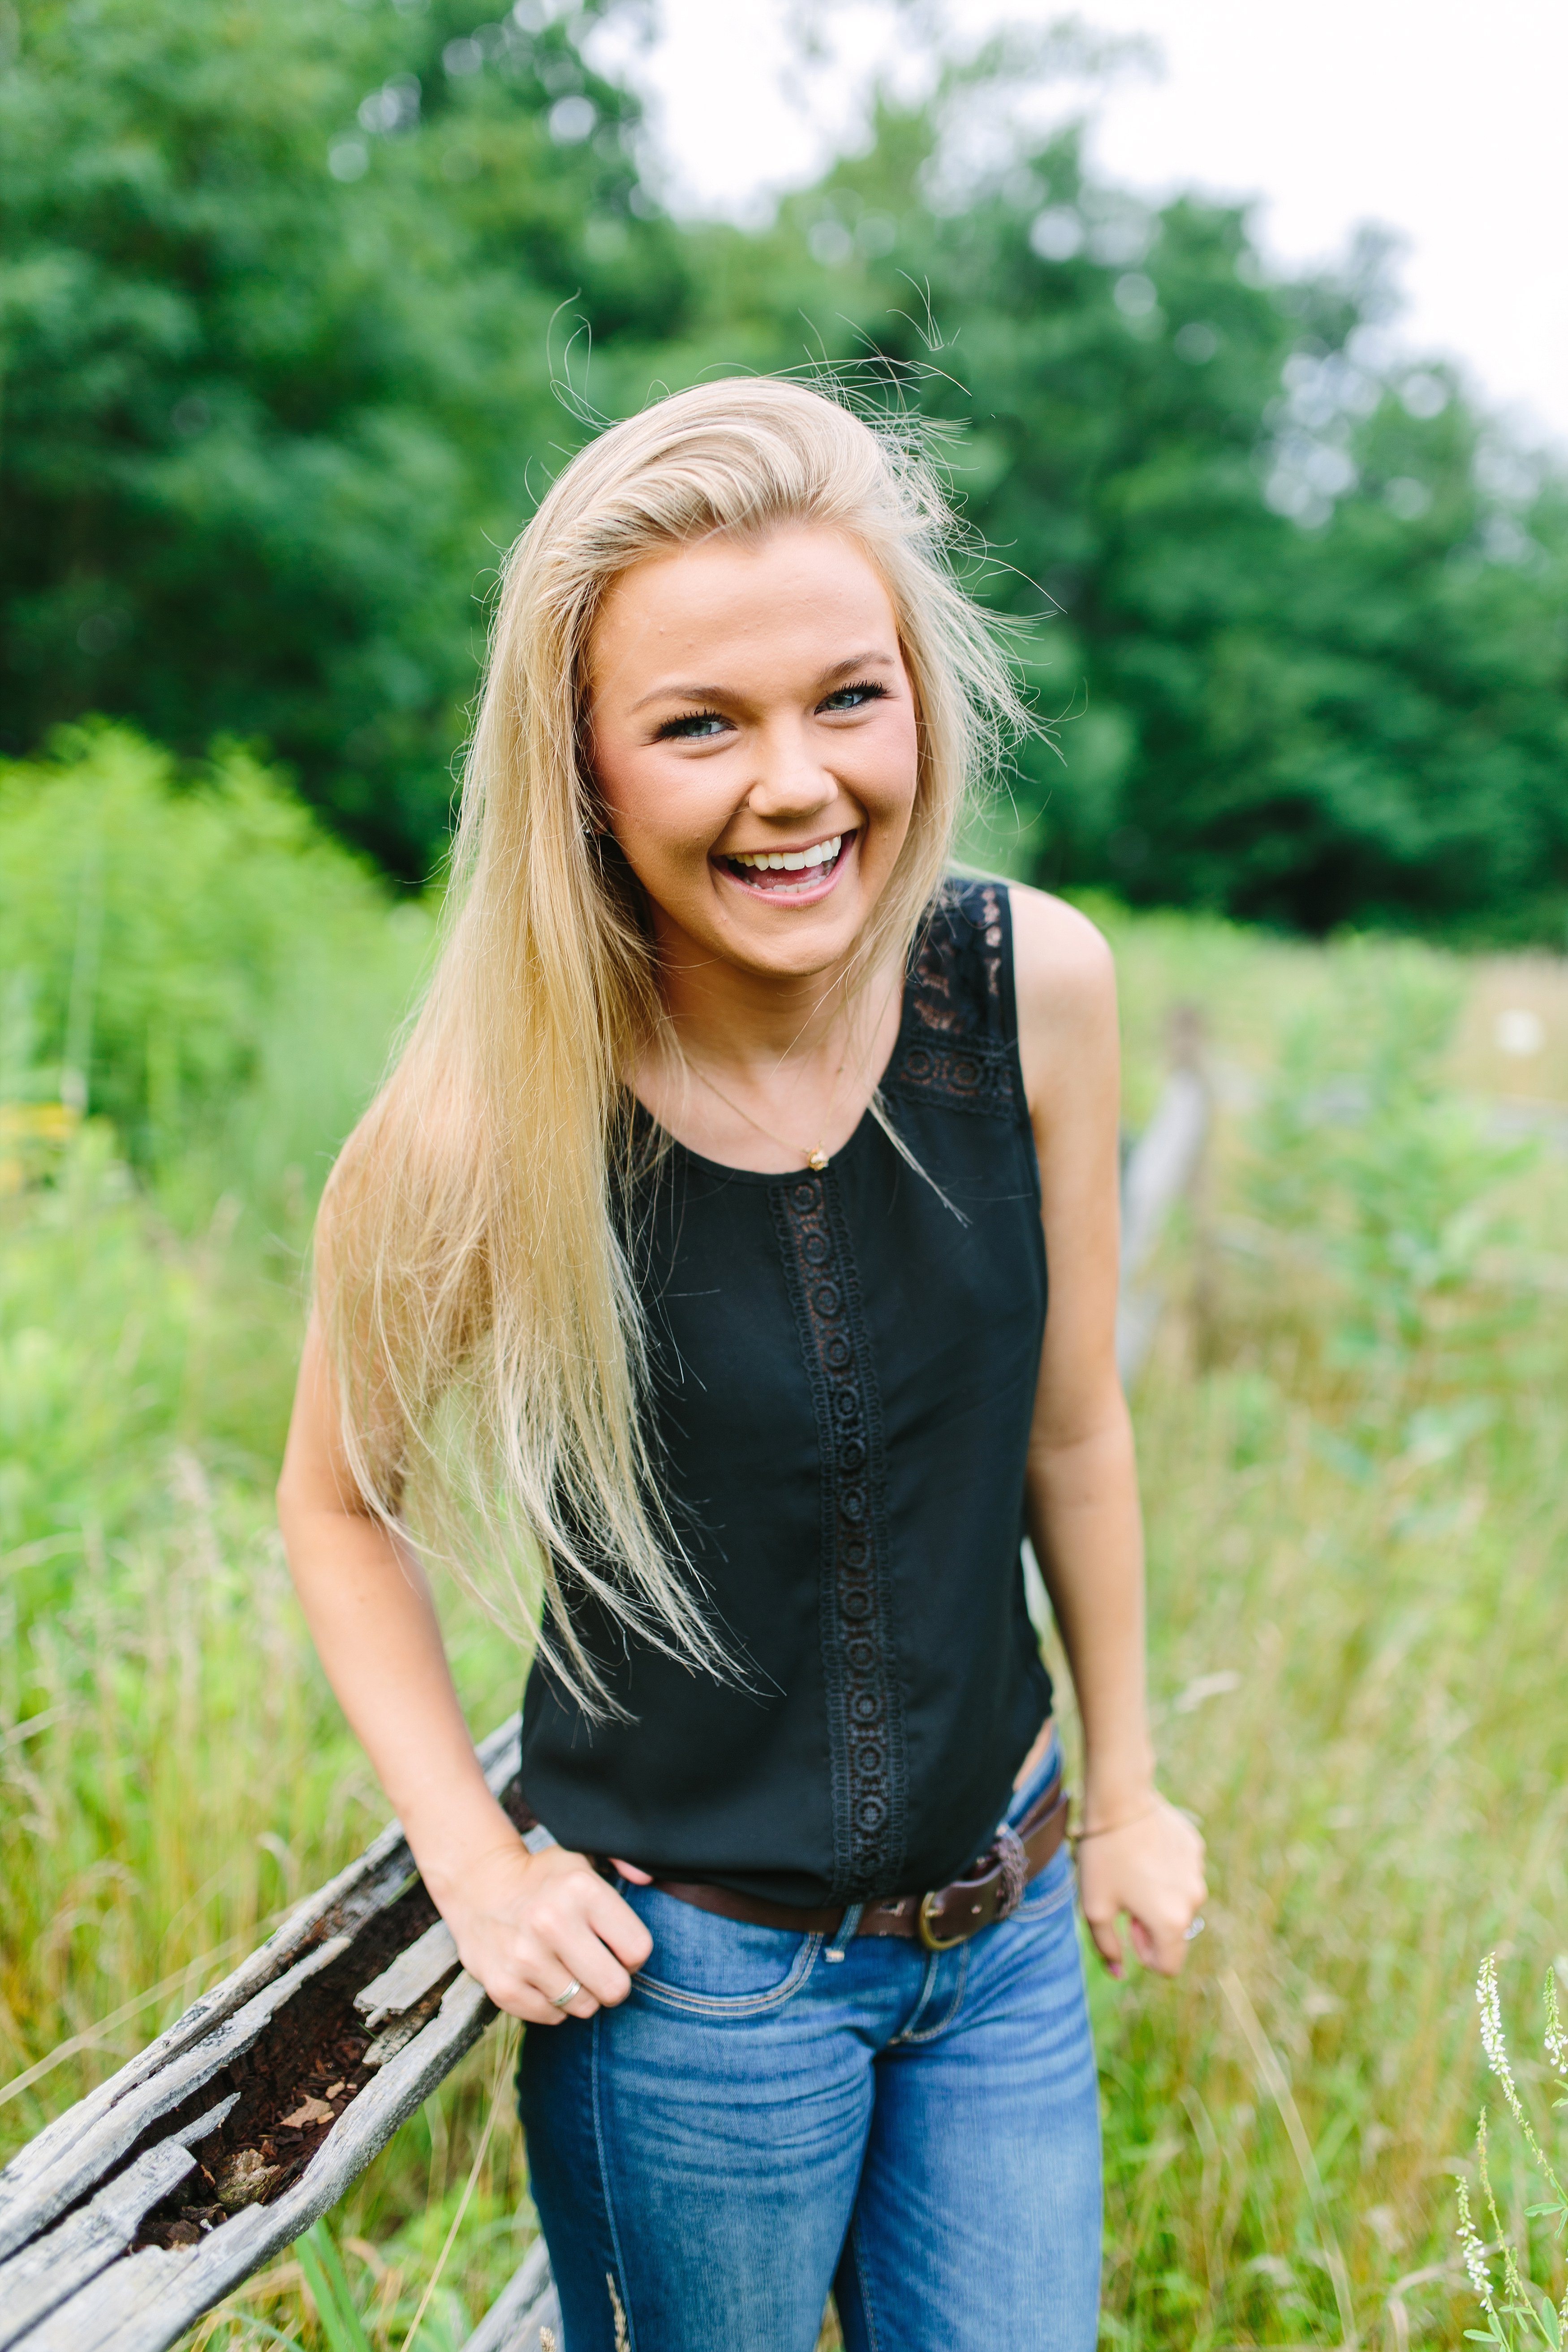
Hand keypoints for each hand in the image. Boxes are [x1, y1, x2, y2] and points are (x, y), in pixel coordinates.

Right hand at [437, 1837, 653, 2023]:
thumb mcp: (584, 1857)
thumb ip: (623, 1861)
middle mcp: (552, 1922)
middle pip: (615, 1988)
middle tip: (597, 1966)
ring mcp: (524, 1957)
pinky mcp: (503, 1986)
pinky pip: (551, 2017)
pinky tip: (542, 1975)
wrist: (477, 1886)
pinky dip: (552, 2003)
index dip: (632, 1954)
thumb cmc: (544, 1878)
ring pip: (584, 2007)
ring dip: (581, 1993)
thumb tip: (647, 1878)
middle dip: (612, 1982)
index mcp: (581, 1889)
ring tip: (565, 1966)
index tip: (616, 1946)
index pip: (638, 1949)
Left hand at [1077, 1795, 1205, 1979]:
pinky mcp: (1196, 1849)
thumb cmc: (1103, 1858)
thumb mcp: (1095, 1909)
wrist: (1120, 1801)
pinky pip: (1183, 1874)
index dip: (1145, 1954)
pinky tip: (1145, 1851)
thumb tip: (1118, 1974)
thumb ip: (1108, 1949)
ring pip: (1180, 1902)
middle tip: (1127, 1898)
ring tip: (1134, 1871)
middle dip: (1152, 1926)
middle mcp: (1193, 1901)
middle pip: (1175, 1933)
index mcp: (1171, 1923)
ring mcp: (1198, 1873)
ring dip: (1161, 1898)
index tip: (1129, 1929)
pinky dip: (1167, 1872)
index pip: (1168, 1966)